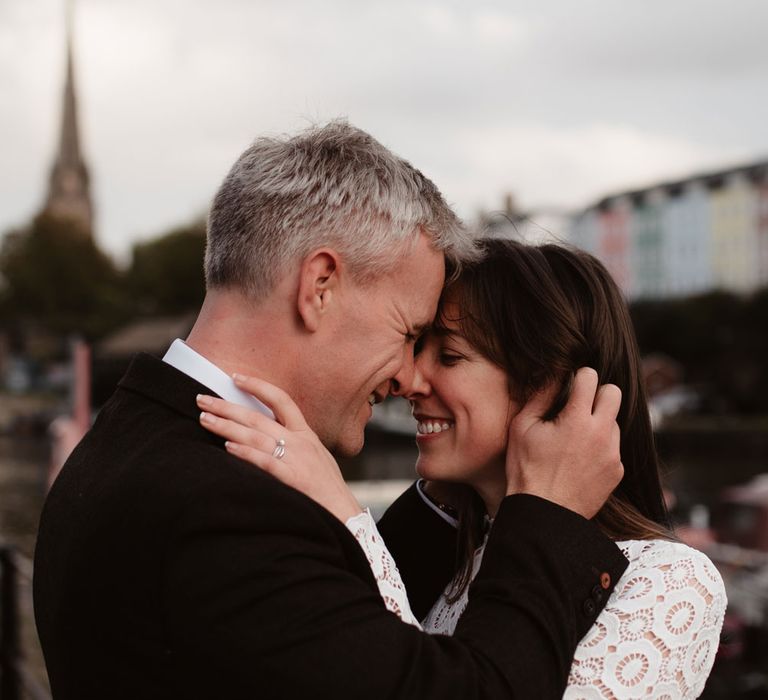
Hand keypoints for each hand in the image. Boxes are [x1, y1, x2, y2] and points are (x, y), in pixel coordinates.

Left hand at [196, 374, 362, 522]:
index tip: (235, 377)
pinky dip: (246, 453)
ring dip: (227, 426)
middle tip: (202, 399)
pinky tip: (228, 446)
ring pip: (256, 436)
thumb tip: (265, 437)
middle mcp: (301, 442)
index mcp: (306, 434)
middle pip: (258, 417)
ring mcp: (297, 459)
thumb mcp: (316, 457)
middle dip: (227, 407)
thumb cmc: (328, 490)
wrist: (347, 515)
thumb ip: (294, 445)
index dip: (258, 386)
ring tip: (205, 419)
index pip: (281, 400)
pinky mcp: (294, 479)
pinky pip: (266, 461)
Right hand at [505, 367, 622, 518]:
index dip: (578, 377)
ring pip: (614, 421)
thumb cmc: (527, 470)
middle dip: (597, 393)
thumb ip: (540, 397)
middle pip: (613, 393)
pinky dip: (601, 448)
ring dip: (598, 423)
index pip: (591, 377)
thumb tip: (553, 374)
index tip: (570, 386)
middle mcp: (601, 433)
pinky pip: (614, 448)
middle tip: (578, 406)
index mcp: (577, 419)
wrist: (544, 514)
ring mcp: (613, 453)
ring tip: (574, 440)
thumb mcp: (522, 428)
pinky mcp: (617, 471)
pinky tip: (580, 460)